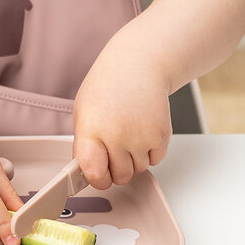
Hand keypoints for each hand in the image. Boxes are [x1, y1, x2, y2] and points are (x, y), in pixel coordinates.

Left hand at [72, 56, 172, 188]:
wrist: (138, 65)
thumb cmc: (108, 85)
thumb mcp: (83, 111)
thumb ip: (84, 143)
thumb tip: (88, 170)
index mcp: (92, 129)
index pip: (94, 172)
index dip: (96, 179)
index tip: (96, 174)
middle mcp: (117, 136)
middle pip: (119, 177)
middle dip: (116, 168)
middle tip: (113, 149)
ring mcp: (141, 137)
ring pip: (138, 170)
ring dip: (133, 159)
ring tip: (128, 133)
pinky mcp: (161, 136)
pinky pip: (155, 160)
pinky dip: (149, 152)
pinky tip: (141, 130)